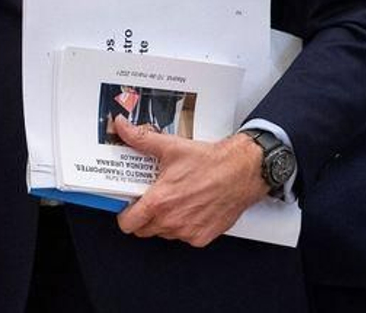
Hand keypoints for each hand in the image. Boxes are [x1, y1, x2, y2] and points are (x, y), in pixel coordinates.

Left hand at [113, 119, 266, 246]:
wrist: (242, 172)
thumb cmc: (211, 162)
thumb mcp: (170, 147)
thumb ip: (141, 139)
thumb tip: (123, 128)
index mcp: (159, 201)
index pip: (128, 223)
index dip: (125, 214)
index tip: (129, 205)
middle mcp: (172, 220)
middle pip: (144, 230)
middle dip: (143, 217)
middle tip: (151, 199)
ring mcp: (188, 231)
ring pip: (164, 233)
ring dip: (164, 221)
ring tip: (173, 200)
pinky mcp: (203, 237)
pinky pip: (184, 237)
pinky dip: (184, 226)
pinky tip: (190, 208)